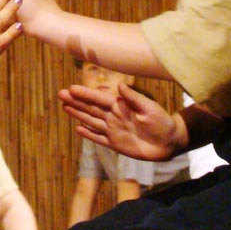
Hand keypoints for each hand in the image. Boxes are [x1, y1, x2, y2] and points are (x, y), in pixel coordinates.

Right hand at [58, 82, 184, 160]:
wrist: (170, 142)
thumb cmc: (162, 121)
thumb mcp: (149, 108)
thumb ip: (134, 98)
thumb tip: (120, 86)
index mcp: (121, 106)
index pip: (98, 99)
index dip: (85, 94)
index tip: (71, 88)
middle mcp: (114, 116)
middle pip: (90, 108)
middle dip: (76, 101)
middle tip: (60, 94)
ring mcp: (113, 130)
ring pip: (91, 121)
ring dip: (78, 114)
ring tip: (65, 107)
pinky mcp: (116, 144)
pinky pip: (99, 138)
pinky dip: (88, 134)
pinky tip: (78, 129)